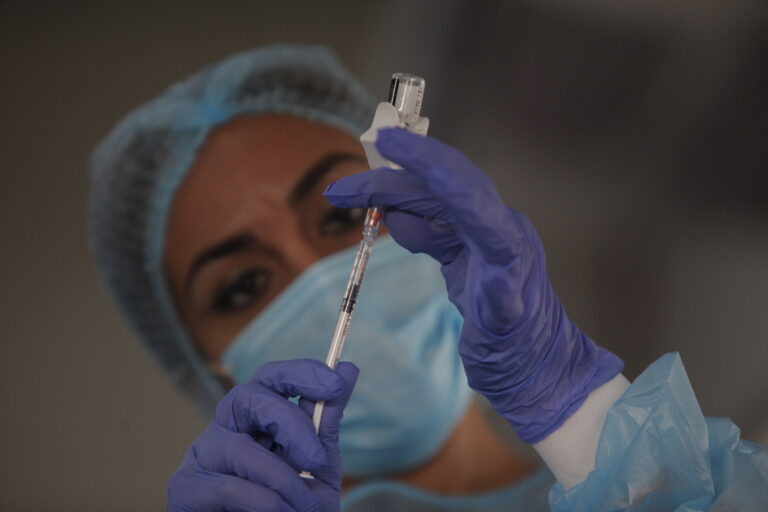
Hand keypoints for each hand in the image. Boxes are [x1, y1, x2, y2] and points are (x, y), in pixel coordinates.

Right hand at [167, 359, 358, 511]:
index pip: (270, 377)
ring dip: (283, 478)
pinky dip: (267, 502)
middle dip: (288, 422)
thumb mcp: (317, 464)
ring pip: (239, 448)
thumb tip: (348, 368)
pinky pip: (230, 487)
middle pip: (246, 397)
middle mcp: (225, 428)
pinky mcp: (187, 489)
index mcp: (254, 417)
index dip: (301, 373)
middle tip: (317, 458)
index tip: (335, 383)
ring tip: (307, 505)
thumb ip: (326, 421)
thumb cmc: (291, 505)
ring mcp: (202, 456)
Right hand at [324, 128, 621, 442]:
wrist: (538, 370)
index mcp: (507, 245)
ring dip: (393, 197)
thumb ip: (492, 290)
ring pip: (433, 204)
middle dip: (392, 180)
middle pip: (440, 190)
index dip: (427, 163)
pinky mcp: (472, 253)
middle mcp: (498, 231)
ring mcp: (484, 240)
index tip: (390, 144)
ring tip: (351, 198)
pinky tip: (385, 220)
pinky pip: (435, 224)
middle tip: (344, 187)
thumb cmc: (521, 358)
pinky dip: (407, 219)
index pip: (465, 191)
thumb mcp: (506, 331)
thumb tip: (451, 255)